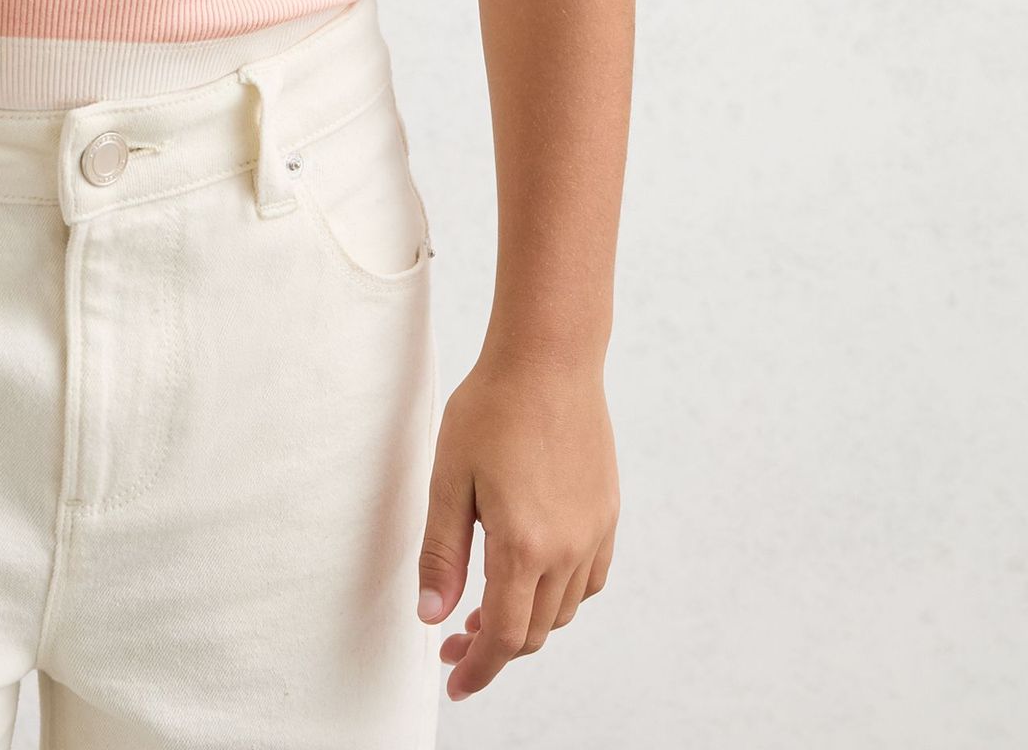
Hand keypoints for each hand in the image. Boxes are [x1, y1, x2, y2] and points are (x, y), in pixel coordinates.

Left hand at [415, 345, 618, 702]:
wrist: (549, 357)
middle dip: (494, 650)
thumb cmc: (492, 407)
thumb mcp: (449, 477)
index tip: (456, 683)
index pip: (503, 637)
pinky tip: (532, 577)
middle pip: (533, 631)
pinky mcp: (608, 513)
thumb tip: (432, 616)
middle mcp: (567, 548)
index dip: (478, 669)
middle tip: (455, 642)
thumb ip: (441, 552)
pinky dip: (559, 596)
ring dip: (525, 623)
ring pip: (562, 610)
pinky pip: (589, 580)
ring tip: (485, 609)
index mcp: (523, 545)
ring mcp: (594, 532)